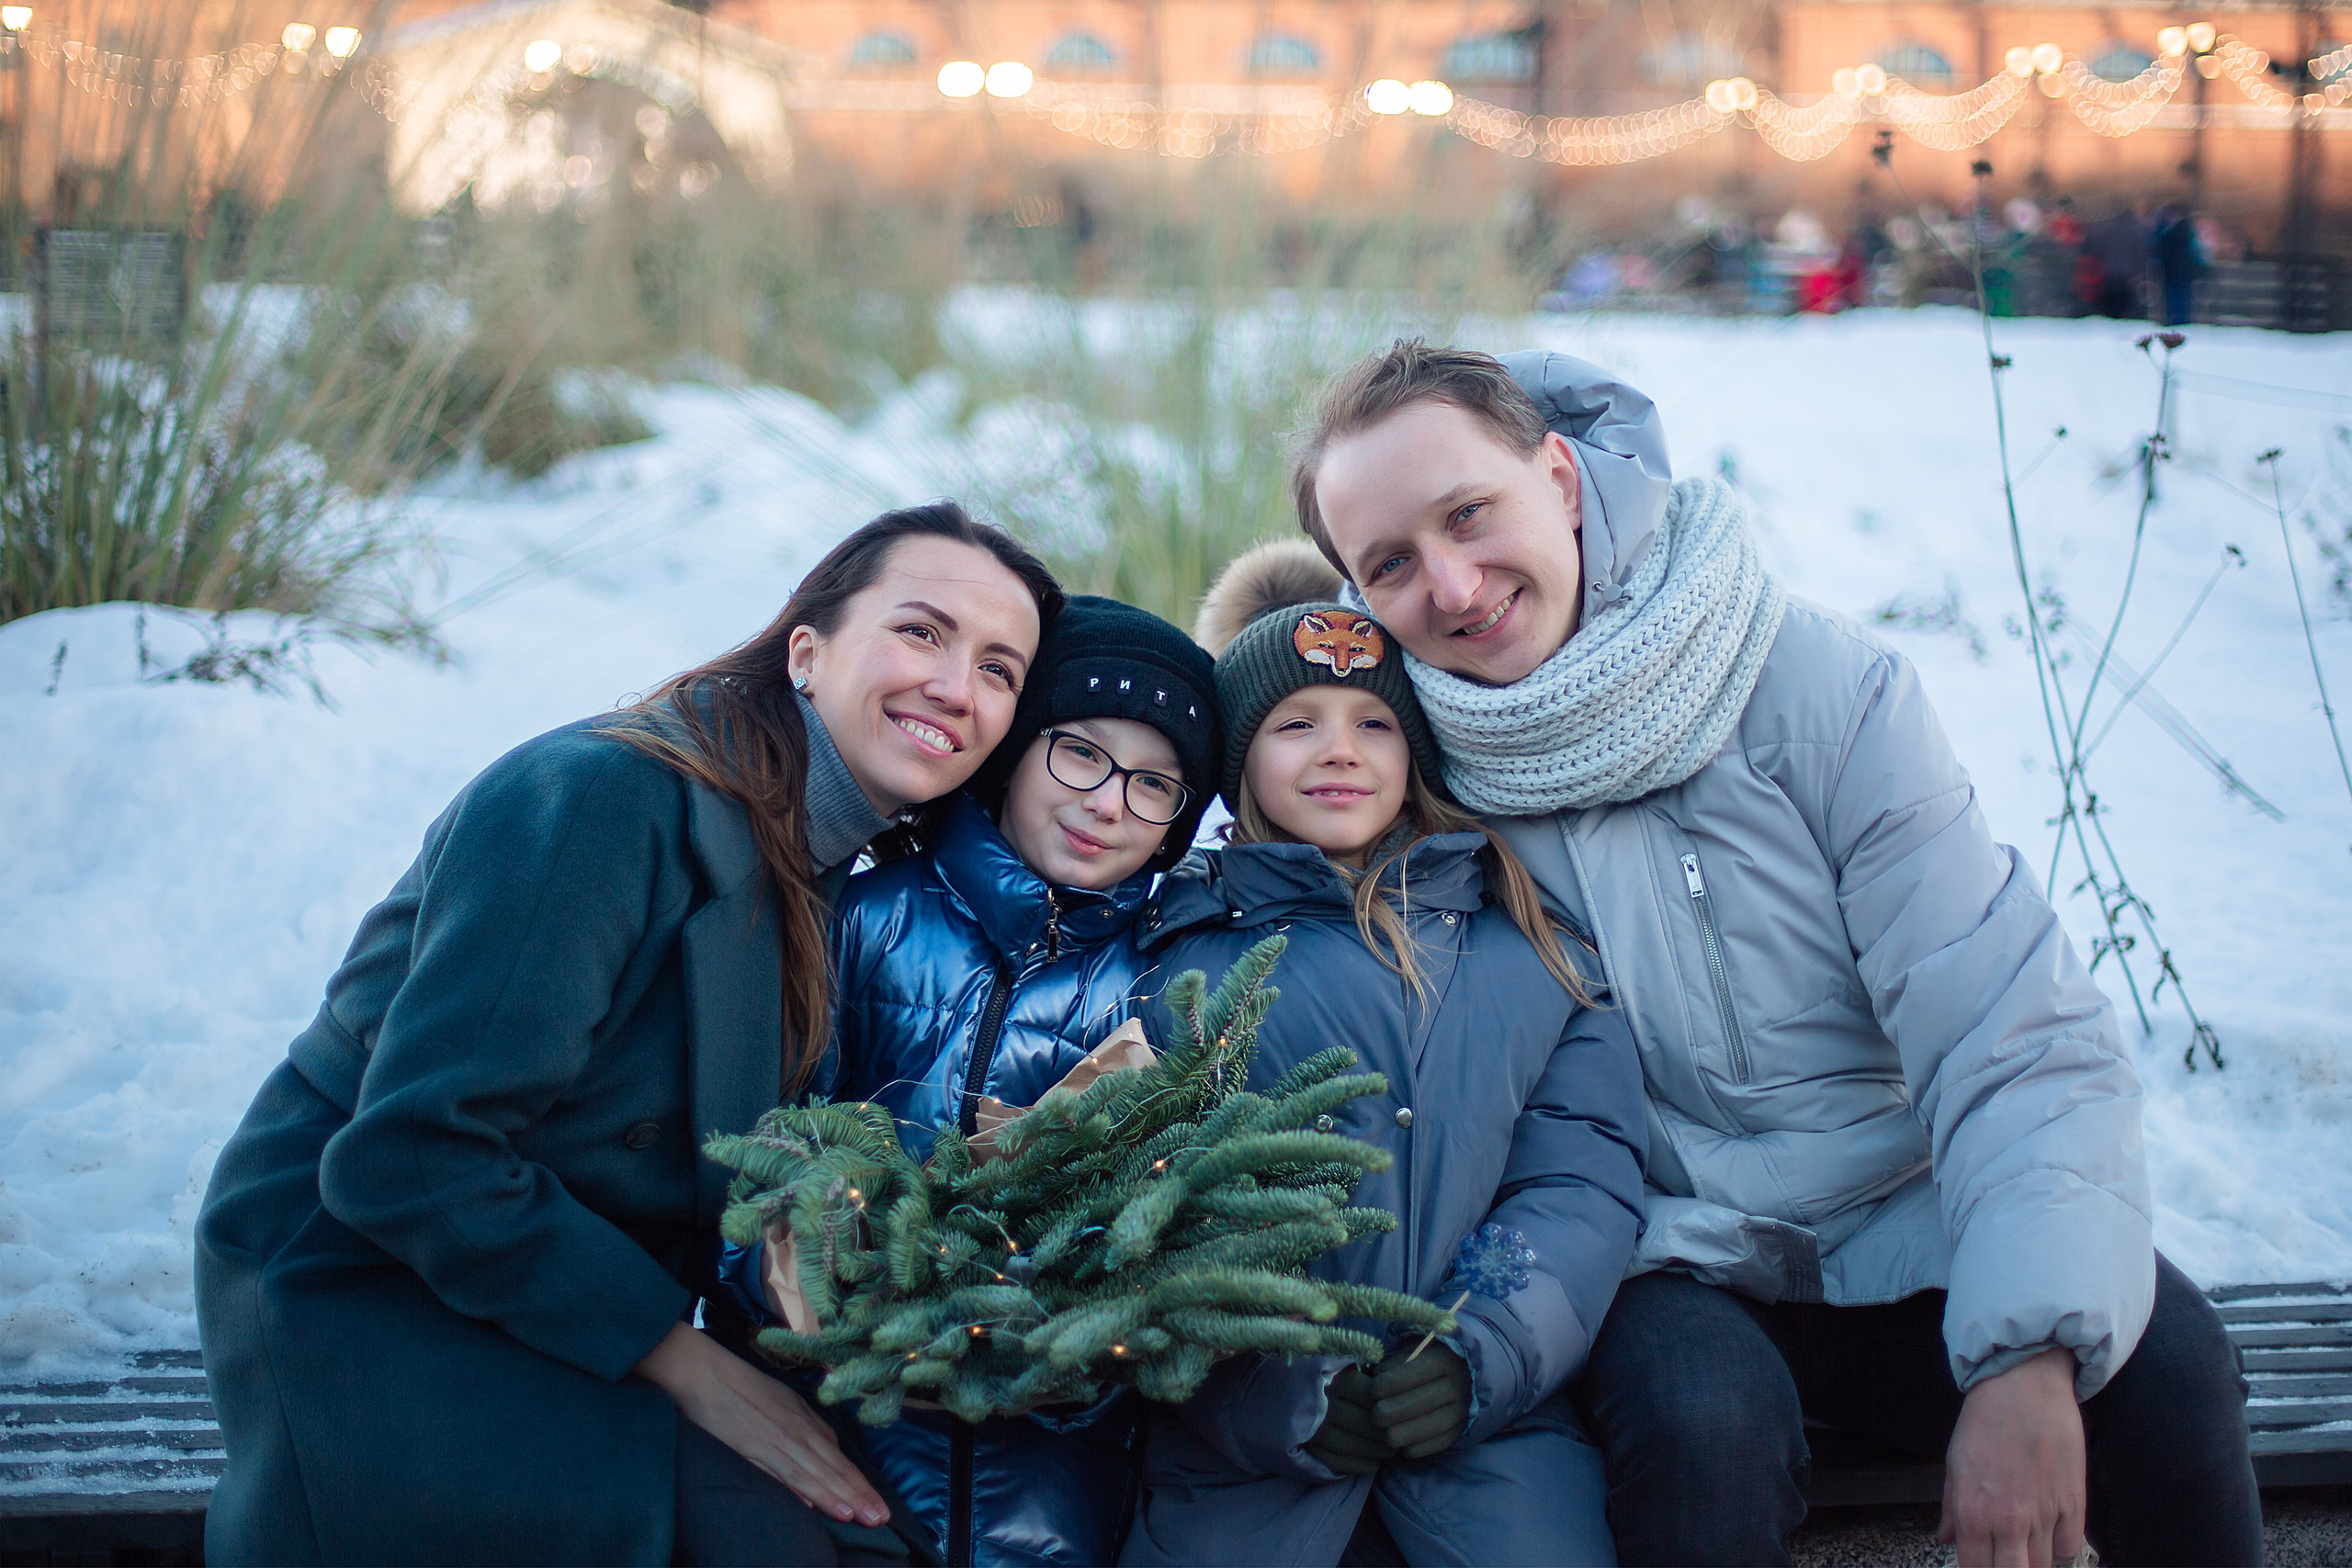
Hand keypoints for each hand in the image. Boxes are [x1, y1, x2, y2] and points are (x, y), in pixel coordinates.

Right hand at [634, 1322, 888, 1527]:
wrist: (705, 1371)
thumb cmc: (742, 1384)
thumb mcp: (783, 1401)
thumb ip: (806, 1427)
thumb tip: (827, 1451)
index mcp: (805, 1421)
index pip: (839, 1459)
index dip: (860, 1484)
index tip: (880, 1506)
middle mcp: (798, 1432)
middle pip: (834, 1470)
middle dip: (860, 1496)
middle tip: (883, 1519)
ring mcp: (779, 1442)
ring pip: (817, 1475)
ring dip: (842, 1497)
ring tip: (865, 1518)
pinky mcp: (757, 1449)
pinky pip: (786, 1474)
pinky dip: (808, 1491)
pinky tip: (823, 1507)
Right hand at [1306, 1364, 1395, 1475]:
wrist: (1278, 1390)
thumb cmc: (1319, 1375)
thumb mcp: (1338, 1362)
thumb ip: (1362, 1366)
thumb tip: (1391, 1377)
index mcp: (1328, 1376)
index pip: (1364, 1391)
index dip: (1384, 1404)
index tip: (1398, 1410)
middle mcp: (1316, 1402)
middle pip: (1357, 1420)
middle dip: (1382, 1432)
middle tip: (1399, 1437)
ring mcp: (1307, 1427)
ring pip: (1344, 1444)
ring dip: (1372, 1451)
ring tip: (1390, 1453)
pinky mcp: (1302, 1446)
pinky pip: (1331, 1460)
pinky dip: (1355, 1465)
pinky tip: (1373, 1465)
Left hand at [1369, 1345, 1470, 1459]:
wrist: (1462, 1376)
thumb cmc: (1425, 1363)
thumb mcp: (1412, 1353)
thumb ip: (1394, 1364)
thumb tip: (1374, 1379)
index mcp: (1445, 1359)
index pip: (1416, 1372)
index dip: (1391, 1383)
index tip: (1372, 1390)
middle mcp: (1458, 1384)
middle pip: (1422, 1402)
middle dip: (1394, 1411)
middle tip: (1375, 1416)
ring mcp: (1463, 1409)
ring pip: (1431, 1426)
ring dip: (1404, 1433)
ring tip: (1385, 1434)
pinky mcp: (1462, 1429)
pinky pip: (1439, 1443)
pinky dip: (1419, 1447)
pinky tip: (1403, 1446)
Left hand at [1939, 1347, 2085, 1567]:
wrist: (2023, 1387)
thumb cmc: (1984, 1420)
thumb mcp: (1954, 1463)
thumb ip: (1951, 1508)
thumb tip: (1945, 1538)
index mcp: (1973, 1512)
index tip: (1980, 1564)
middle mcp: (2008, 1520)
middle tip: (2004, 1557)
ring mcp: (2044, 1514)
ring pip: (2041, 1566)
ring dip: (2032, 1561)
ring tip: (2024, 1547)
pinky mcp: (2073, 1503)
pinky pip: (2069, 1548)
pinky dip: (2059, 1548)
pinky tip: (2049, 1535)